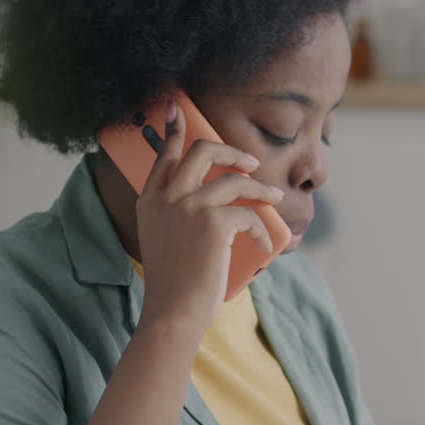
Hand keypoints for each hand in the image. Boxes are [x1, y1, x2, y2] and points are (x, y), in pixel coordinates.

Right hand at [135, 98, 283, 337]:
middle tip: (250, 162)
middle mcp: (167, 198)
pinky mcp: (213, 222)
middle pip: (203, 151)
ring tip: (274, 196)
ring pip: (235, 179)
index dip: (174, 131)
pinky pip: (250, 214)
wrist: (173, 314)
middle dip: (232, 150)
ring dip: (261, 187)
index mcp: (150, 201)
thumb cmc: (175, 285)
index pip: (164, 155)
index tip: (178, 110)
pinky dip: (261, 229)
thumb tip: (219, 199)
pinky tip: (263, 245)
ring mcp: (189, 207)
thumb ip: (178, 215)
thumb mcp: (166, 240)